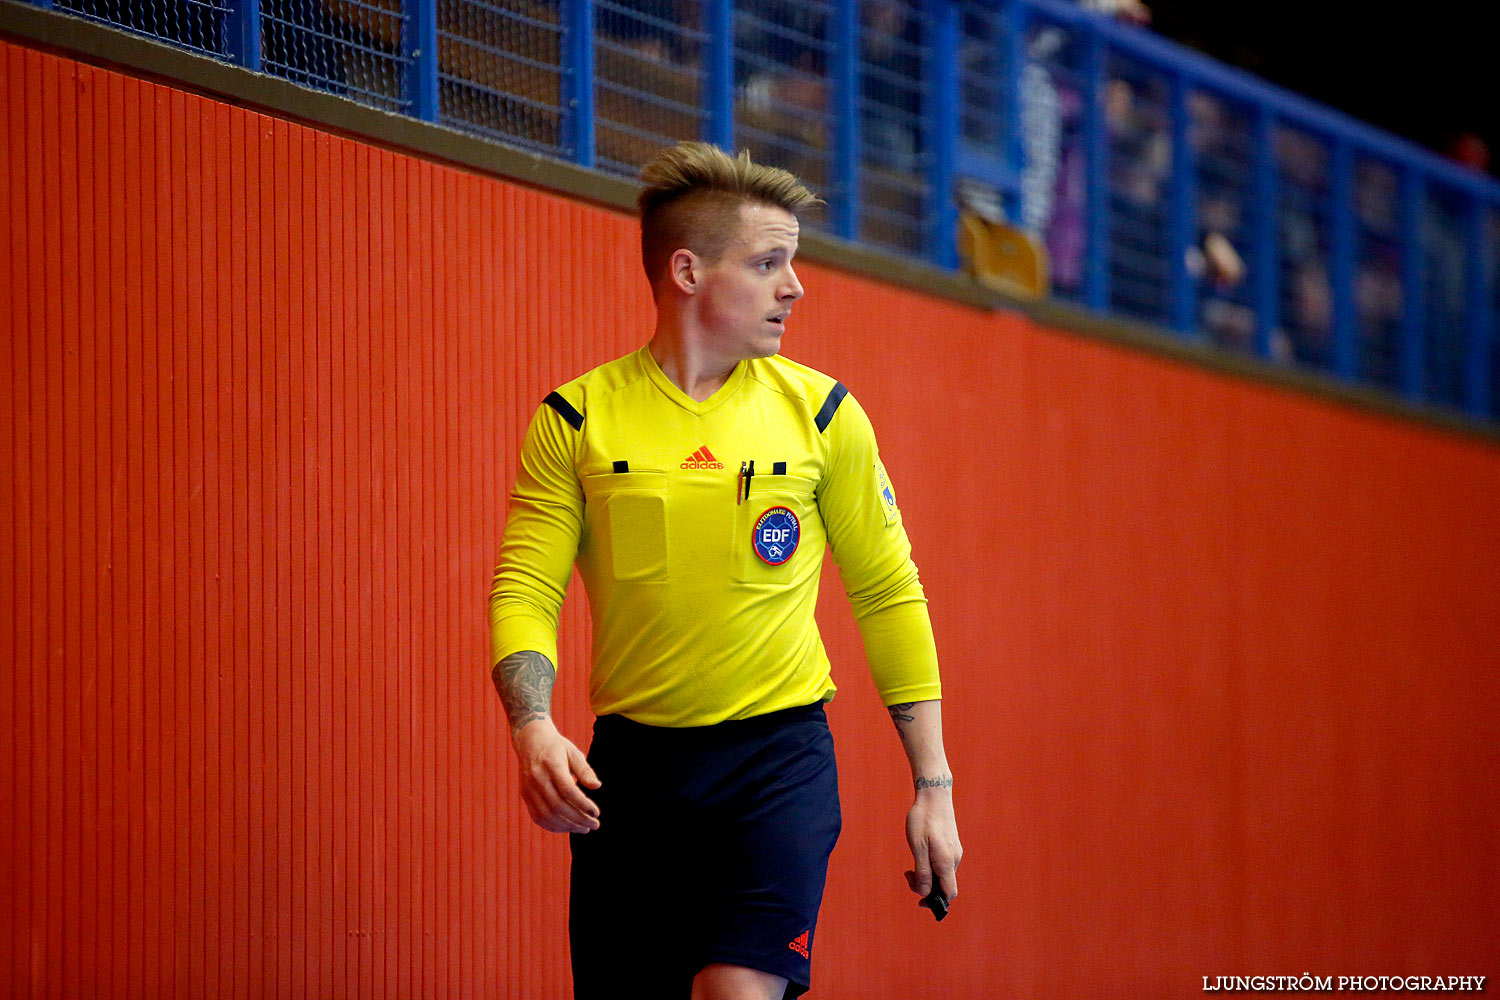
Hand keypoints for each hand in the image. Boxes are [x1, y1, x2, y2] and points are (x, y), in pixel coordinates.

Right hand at [512, 718, 601, 833]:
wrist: (530, 742)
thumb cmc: (557, 748)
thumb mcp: (573, 752)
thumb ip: (584, 770)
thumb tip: (597, 786)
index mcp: (551, 764)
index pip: (567, 790)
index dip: (583, 804)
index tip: (596, 812)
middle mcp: (537, 778)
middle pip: (558, 806)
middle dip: (578, 819)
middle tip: (595, 825)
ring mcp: (529, 789)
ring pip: (548, 815)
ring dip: (568, 826)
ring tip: (584, 828)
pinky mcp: (525, 796)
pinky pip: (538, 817)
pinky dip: (554, 826)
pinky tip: (568, 827)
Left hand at [903, 785, 961, 905]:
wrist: (934, 795)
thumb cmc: (923, 820)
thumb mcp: (917, 847)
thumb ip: (923, 871)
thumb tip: (925, 893)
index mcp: (946, 862)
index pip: (949, 893)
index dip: (936, 901)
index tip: (919, 898)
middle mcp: (954, 859)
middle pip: (943, 885)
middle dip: (926, 886)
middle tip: (908, 874)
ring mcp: (954, 851)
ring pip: (942, 874)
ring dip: (927, 875)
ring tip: (910, 865)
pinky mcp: (951, 844)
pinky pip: (942, 863)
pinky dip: (931, 865)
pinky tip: (919, 853)